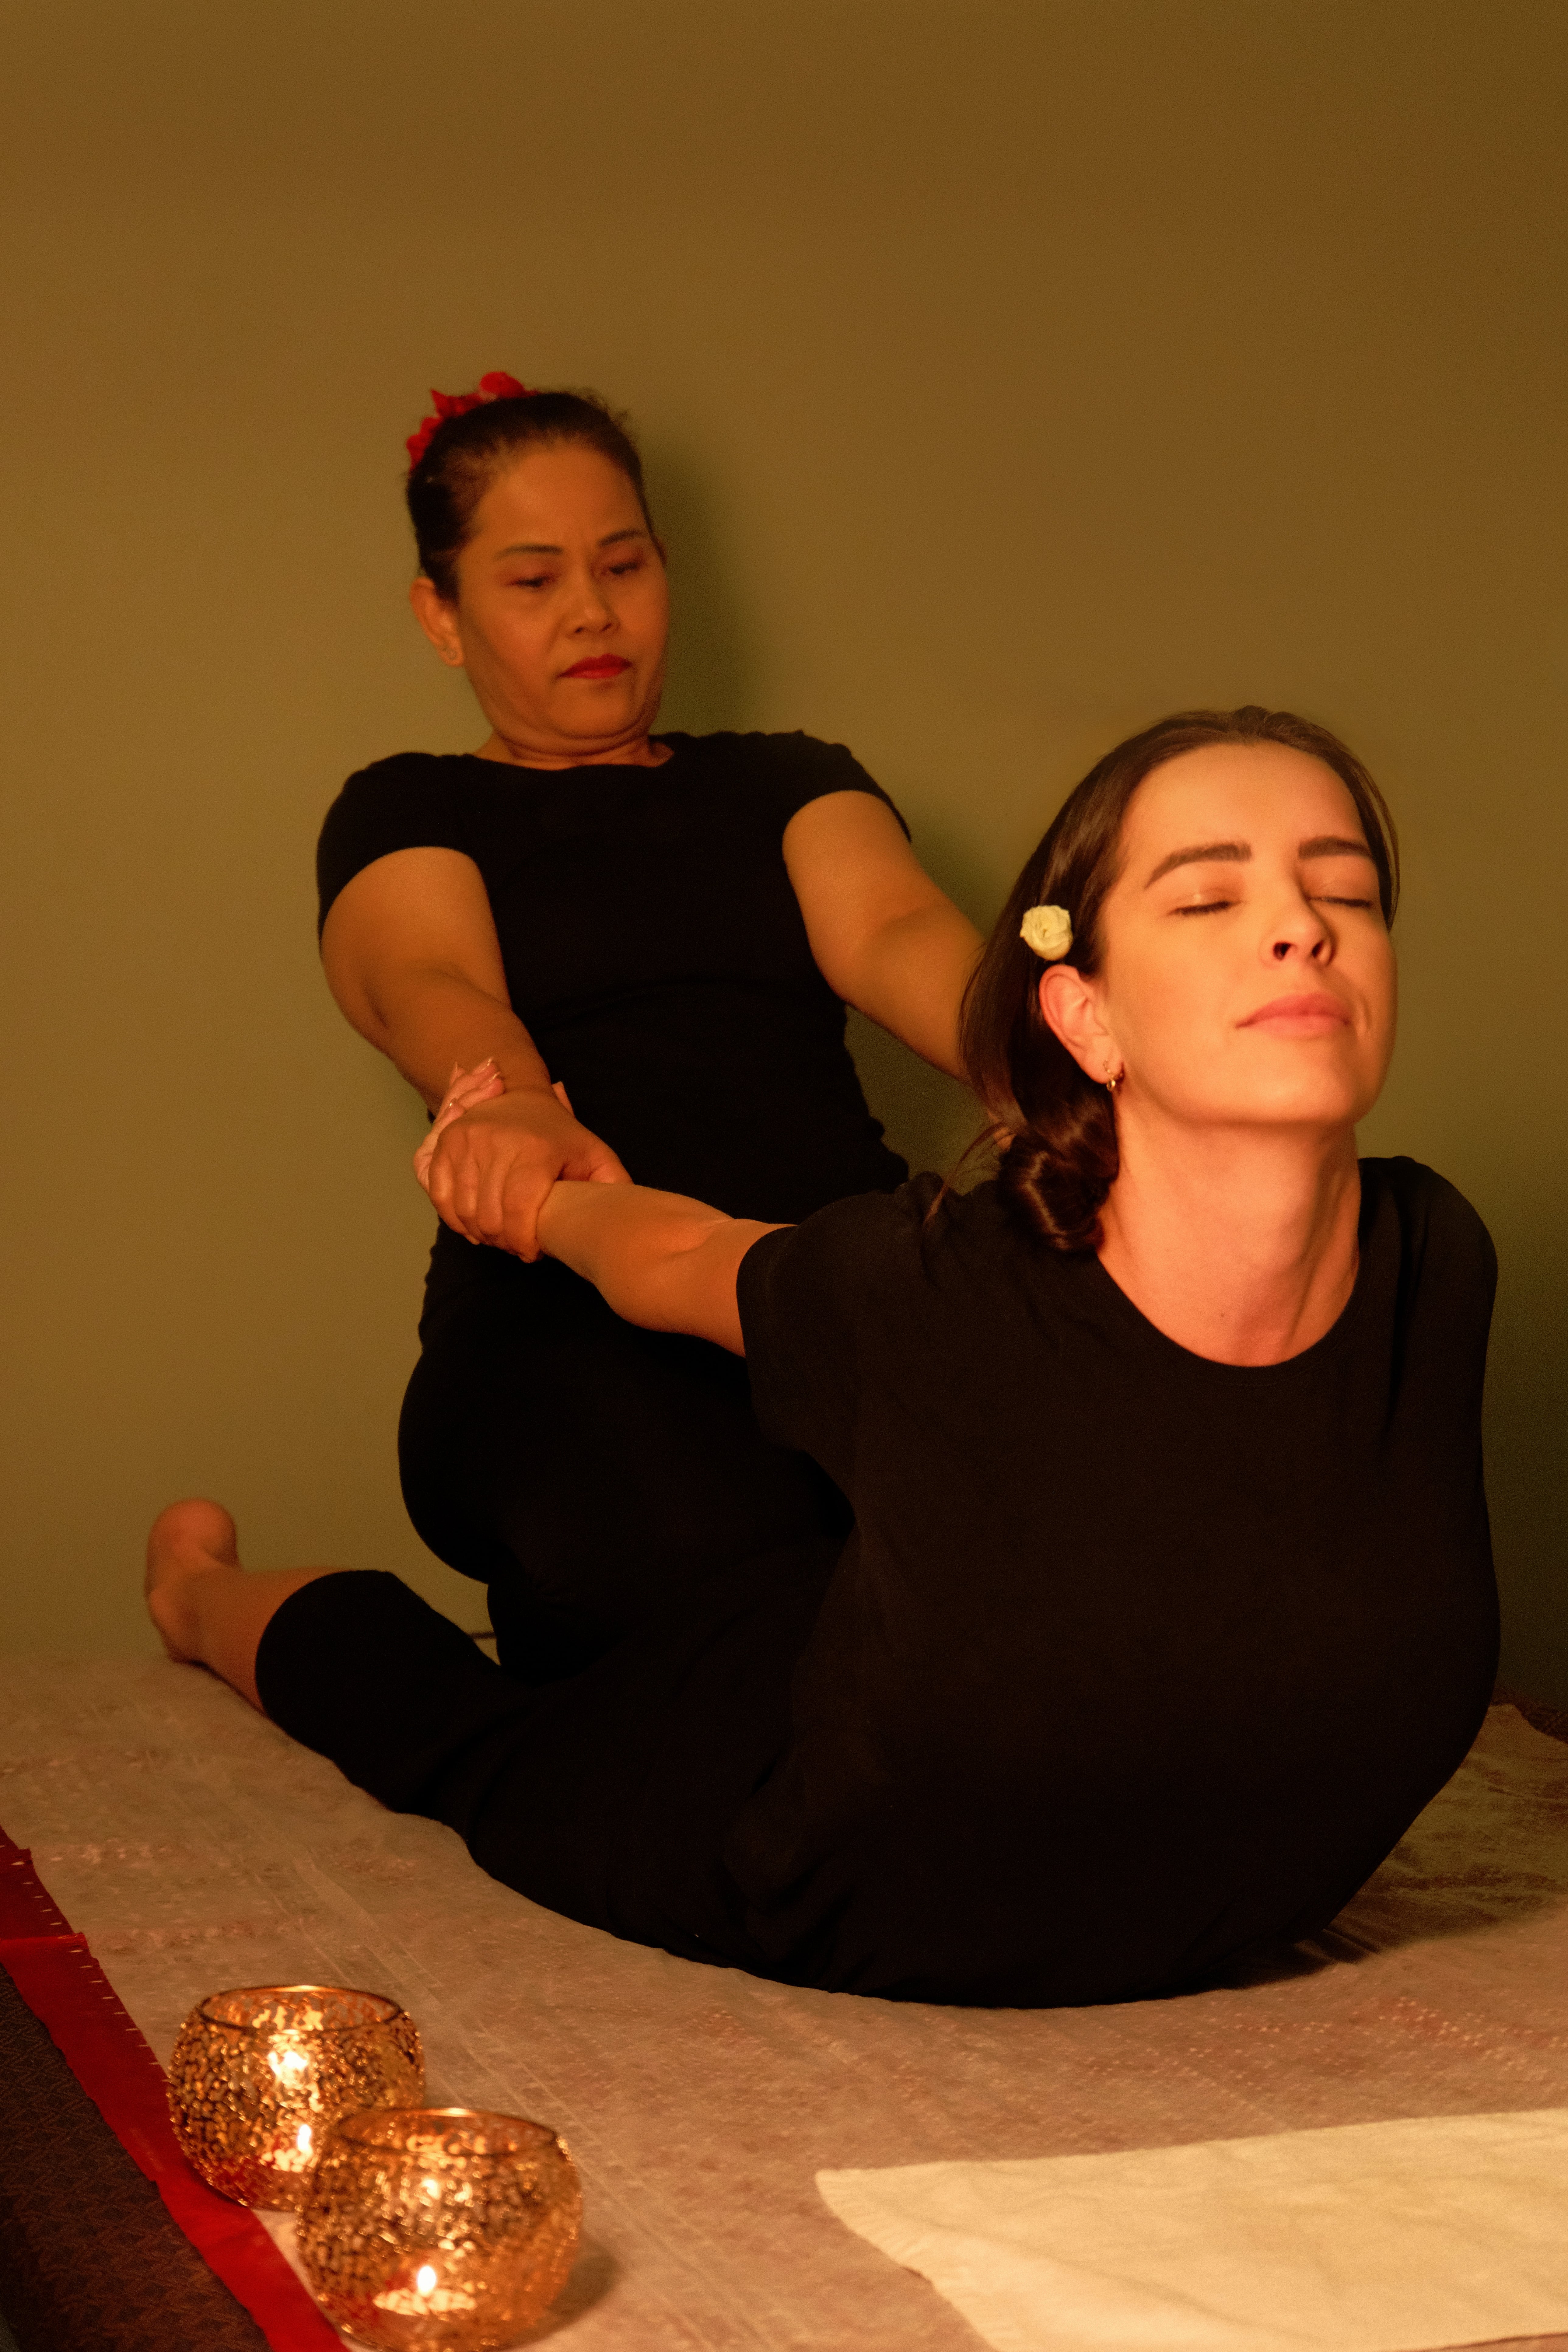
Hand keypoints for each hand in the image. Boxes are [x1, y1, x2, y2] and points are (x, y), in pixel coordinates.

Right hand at [414, 1061, 630, 1260]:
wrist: (522, 1094)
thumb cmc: (562, 1136)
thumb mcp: (594, 1156)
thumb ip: (612, 1185)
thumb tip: (624, 1214)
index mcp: (534, 1148)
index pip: (517, 1209)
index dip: (522, 1241)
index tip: (532, 1253)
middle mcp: (494, 1141)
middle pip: (489, 1215)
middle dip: (503, 1242)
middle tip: (518, 1247)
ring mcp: (466, 1141)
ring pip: (463, 1209)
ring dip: (480, 1234)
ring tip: (500, 1237)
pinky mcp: (445, 1144)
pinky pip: (440, 1195)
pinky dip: (454, 1218)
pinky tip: (475, 1226)